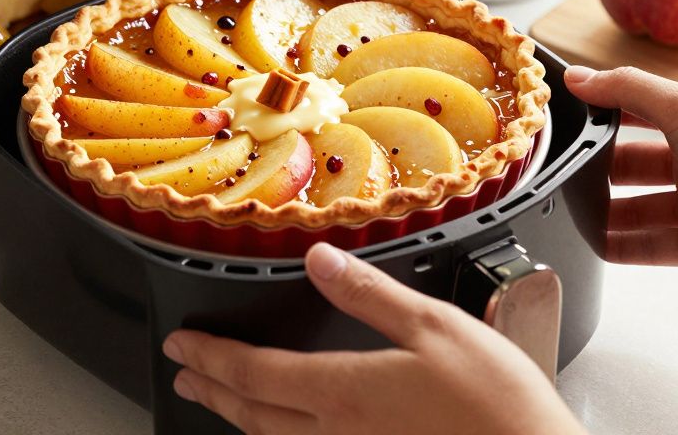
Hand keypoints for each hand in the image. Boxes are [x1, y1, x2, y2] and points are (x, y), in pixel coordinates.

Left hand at [162, 243, 584, 434]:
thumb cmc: (495, 406)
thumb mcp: (435, 328)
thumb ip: (370, 294)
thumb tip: (318, 260)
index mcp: (343, 391)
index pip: (253, 373)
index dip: (210, 357)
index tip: (181, 344)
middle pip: (252, 414)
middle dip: (210, 391)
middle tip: (182, 377)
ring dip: (239, 420)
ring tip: (219, 404)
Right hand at [564, 65, 677, 279]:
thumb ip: (626, 89)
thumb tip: (576, 77)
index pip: (634, 113)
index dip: (600, 116)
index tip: (560, 122)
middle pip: (631, 166)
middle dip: (596, 170)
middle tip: (556, 173)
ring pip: (637, 210)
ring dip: (603, 213)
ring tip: (565, 213)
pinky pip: (650, 247)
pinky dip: (621, 248)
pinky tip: (590, 245)